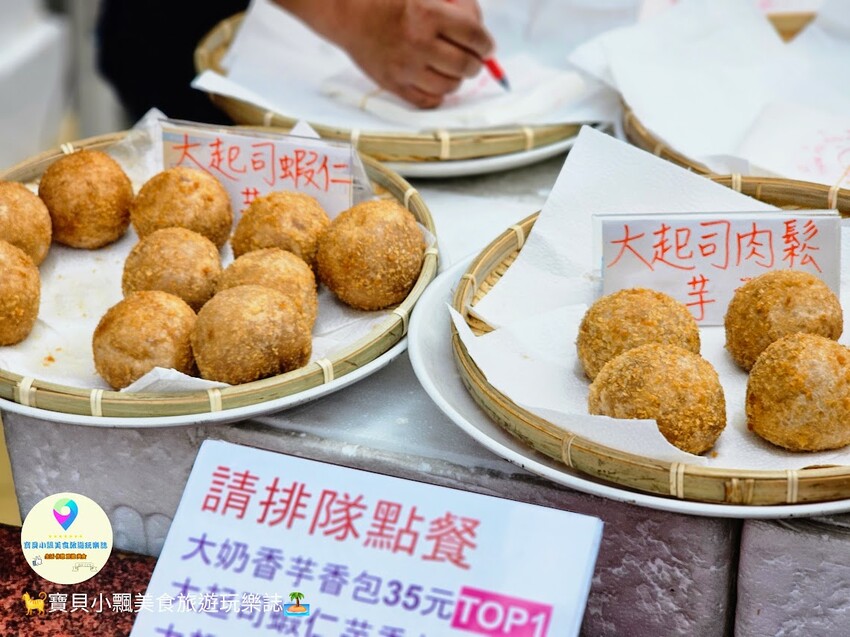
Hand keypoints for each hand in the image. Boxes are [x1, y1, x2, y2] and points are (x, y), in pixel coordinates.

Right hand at [278, 0, 493, 107]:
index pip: (475, 37)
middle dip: (476, 64)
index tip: (487, 47)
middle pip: (466, 65)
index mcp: (428, 14)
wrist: (347, 13)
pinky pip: (428, 101)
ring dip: (457, 79)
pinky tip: (435, 81)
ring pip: (450, 86)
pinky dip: (438, 94)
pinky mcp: (394, 84)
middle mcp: (419, 43)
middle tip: (473, 60)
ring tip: (452, 70)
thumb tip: (477, 24)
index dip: (487, 45)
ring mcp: (405, 68)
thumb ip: (455, 4)